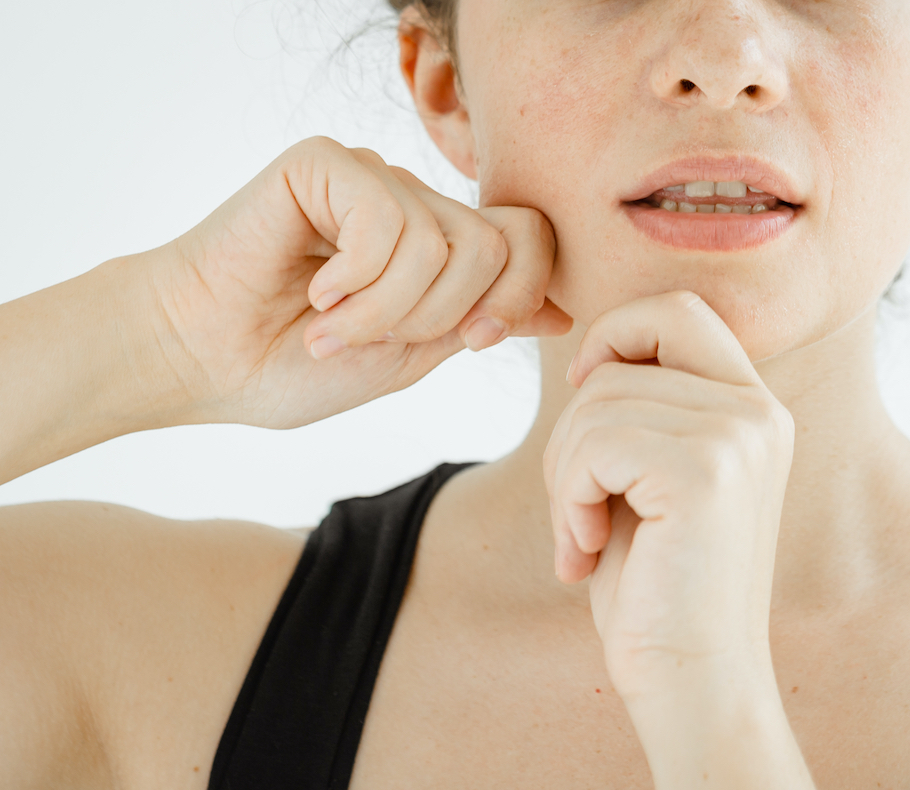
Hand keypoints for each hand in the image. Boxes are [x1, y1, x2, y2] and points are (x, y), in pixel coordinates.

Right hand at [147, 136, 571, 427]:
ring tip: (332, 325)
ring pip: (446, 242)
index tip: (473, 341)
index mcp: (440, 246)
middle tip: (374, 339)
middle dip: (444, 315)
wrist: (205, 362)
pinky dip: (356, 281)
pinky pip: (389, 221)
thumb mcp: (412, 354)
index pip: (532, 241)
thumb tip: (563, 313)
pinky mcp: (328, 162)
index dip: (520, 298)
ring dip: (389, 309)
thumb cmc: (295, 365)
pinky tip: (313, 291)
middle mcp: (413, 203)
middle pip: (499, 245)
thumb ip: (481, 323)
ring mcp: (373, 177)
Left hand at [542, 291, 795, 701]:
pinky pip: (593, 446)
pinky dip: (565, 500)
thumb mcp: (649, 479)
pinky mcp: (706, 473)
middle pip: (621, 356)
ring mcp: (739, 437)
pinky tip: (582, 553)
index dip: (614, 336)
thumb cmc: (657, 586)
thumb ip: (640, 410)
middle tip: (576, 498)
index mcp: (753, 407)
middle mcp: (758, 411)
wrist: (691, 682)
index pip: (675, 309)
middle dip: (574, 425)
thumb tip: (589, 355)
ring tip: (582, 537)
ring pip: (595, 404)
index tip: (585, 399)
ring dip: (564, 476)